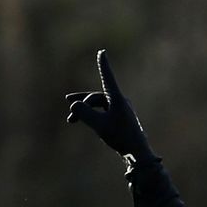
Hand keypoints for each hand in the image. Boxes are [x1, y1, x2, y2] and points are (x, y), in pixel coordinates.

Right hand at [66, 49, 155, 163]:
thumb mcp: (98, 125)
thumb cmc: (120, 137)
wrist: (137, 153)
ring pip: (99, 107)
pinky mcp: (121, 120)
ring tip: (71, 120)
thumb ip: (84, 114)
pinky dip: (94, 117)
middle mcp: (120, 102)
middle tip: (68, 110)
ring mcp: (121, 111)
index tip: (102, 52)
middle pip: (97, 98)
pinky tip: (88, 125)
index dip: (103, 65)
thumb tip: (74, 106)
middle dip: (82, 104)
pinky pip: (104, 113)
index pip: (107, 78)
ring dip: (86, 113)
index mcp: (117, 99)